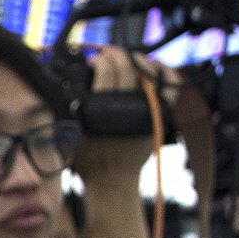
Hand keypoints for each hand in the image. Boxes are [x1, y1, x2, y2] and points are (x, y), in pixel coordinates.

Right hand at [73, 47, 166, 184]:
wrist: (112, 182)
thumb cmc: (89, 163)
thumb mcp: (70, 136)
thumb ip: (70, 112)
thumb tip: (67, 87)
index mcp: (103, 110)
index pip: (106, 71)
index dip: (100, 59)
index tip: (93, 60)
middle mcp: (127, 107)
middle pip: (126, 68)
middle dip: (116, 54)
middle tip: (108, 54)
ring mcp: (146, 111)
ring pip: (148, 74)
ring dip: (137, 61)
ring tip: (128, 59)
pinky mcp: (158, 118)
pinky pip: (171, 90)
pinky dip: (166, 75)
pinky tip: (156, 67)